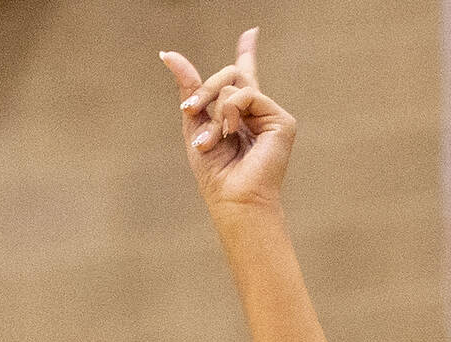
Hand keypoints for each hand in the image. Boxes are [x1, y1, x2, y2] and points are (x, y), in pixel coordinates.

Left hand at [160, 29, 295, 216]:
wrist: (232, 199)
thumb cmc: (214, 173)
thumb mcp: (194, 126)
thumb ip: (189, 90)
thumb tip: (168, 54)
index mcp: (239, 116)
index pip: (244, 78)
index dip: (247, 54)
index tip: (251, 33)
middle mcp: (256, 112)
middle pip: (231, 75)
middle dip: (205, 90)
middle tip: (189, 110)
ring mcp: (270, 115)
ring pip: (235, 84)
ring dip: (214, 111)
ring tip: (210, 140)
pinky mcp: (282, 121)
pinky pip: (248, 94)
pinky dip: (230, 111)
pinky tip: (229, 133)